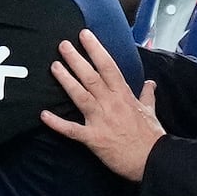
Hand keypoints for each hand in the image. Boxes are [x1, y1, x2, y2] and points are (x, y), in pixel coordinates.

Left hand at [41, 30, 162, 179]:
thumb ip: (147, 96)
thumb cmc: (151, 137)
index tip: (85, 35)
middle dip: (76, 60)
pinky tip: (43, 115)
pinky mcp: (93, 138)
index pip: (108, 67)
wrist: (153, 160)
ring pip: (80, 95)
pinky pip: (72, 129)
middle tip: (62, 45)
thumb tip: (150, 83)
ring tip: (53, 66)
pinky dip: (57, 123)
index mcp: (124, 95)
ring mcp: (101, 120)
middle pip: (91, 77)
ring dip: (66, 81)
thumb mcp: (151, 112)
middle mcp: (111, 103)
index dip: (96, 50)